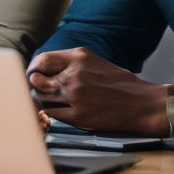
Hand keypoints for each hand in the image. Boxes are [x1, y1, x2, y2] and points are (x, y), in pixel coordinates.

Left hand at [26, 47, 167, 135]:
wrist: (140, 103)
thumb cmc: (117, 82)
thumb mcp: (94, 61)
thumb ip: (68, 62)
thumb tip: (41, 68)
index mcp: (79, 58)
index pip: (42, 60)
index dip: (34, 68)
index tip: (34, 74)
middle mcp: (74, 75)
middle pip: (37, 81)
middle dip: (35, 86)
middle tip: (38, 89)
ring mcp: (75, 97)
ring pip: (42, 98)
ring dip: (42, 100)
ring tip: (50, 100)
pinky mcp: (78, 116)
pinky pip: (52, 114)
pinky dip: (51, 112)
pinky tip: (58, 111)